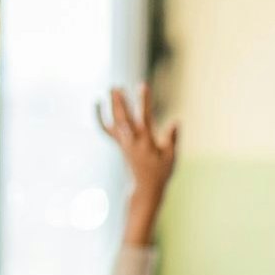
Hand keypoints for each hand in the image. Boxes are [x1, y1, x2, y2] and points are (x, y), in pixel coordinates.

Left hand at [98, 83, 178, 244]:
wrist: (143, 188)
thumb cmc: (160, 173)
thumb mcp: (171, 158)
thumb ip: (172, 140)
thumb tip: (175, 122)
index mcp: (146, 143)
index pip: (144, 118)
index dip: (143, 101)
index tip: (142, 86)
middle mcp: (132, 142)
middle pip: (123, 119)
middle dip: (119, 103)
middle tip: (116, 86)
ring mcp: (124, 143)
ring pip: (115, 122)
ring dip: (112, 106)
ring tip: (112, 89)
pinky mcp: (120, 145)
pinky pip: (107, 130)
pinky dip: (101, 117)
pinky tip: (98, 104)